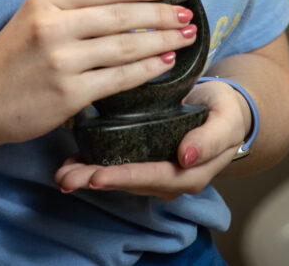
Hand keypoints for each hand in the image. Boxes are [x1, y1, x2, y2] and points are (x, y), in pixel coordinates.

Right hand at [0, 0, 198, 148]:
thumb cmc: (8, 58)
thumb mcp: (31, 16)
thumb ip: (70, 6)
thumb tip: (123, 0)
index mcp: (44, 0)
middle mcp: (52, 27)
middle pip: (120, 14)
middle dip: (160, 13)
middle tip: (186, 14)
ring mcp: (61, 61)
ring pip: (125, 46)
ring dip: (161, 40)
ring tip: (184, 37)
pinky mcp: (68, 94)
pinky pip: (118, 78)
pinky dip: (146, 69)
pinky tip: (163, 63)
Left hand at [51, 78, 252, 199]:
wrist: (223, 106)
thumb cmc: (224, 111)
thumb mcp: (226, 120)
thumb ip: (210, 139)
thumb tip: (185, 157)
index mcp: (190, 173)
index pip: (153, 177)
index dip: (125, 177)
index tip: (98, 177)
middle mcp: (168, 177)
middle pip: (129, 181)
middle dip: (96, 181)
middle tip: (67, 178)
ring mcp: (154, 169)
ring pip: (118, 175)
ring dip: (88, 175)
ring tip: (62, 173)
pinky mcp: (142, 156)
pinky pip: (116, 162)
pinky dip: (92, 162)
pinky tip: (71, 160)